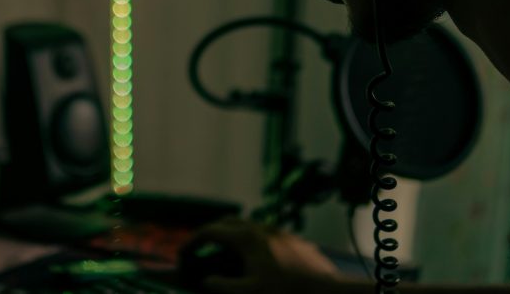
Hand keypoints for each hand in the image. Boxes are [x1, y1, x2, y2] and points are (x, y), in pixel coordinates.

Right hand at [183, 217, 342, 293]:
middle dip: (211, 233)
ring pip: (247, 226)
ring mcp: (277, 231)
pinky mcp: (290, 239)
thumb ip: (223, 286)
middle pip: (227, 222)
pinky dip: (249, 240)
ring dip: (231, 235)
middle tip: (201, 248)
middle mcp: (260, 228)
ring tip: (225, 253)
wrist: (326, 290)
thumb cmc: (285, 291)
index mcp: (246, 238)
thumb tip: (206, 280)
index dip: (193, 242)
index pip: (211, 232)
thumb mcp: (250, 292)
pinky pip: (263, 233)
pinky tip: (254, 258)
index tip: (183, 253)